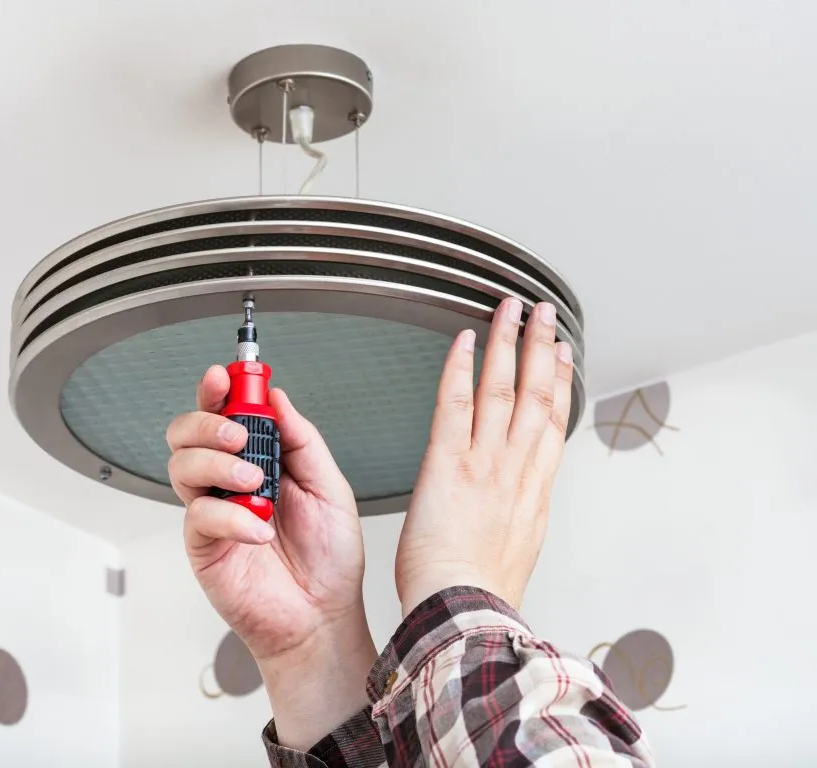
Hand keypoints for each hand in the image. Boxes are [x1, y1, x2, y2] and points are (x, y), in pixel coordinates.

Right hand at [166, 365, 375, 748]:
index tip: (224, 376)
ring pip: (182, 466)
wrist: (325, 616)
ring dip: (217, 464)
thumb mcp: (330, 487)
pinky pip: (199, 515)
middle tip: (240, 435)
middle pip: (186, 433)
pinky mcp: (204, 545)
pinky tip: (259, 529)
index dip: (218, 390)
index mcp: (258, 461)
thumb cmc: (329, 559)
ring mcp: (212, 512)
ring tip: (255, 483)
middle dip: (207, 422)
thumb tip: (277, 399)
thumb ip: (302, 441)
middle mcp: (228, 482)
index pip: (224, 414)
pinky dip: (230, 516)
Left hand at [395, 299, 573, 614]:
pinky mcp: (449, 463)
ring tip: (511, 309)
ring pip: (503, 388)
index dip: (563, 383)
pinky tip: (464, 340)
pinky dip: (460, 367)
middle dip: (543, 348)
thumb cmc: (480, 594)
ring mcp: (486, 462)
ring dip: (509, 342)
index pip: (553, 424)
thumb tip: (513, 513)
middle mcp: (516, 469)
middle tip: (546, 314)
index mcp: (533, 493)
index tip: (565, 356)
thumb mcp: (517, 554)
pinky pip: (456, 403)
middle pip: (538, 394)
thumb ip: (517, 520)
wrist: (464, 612)